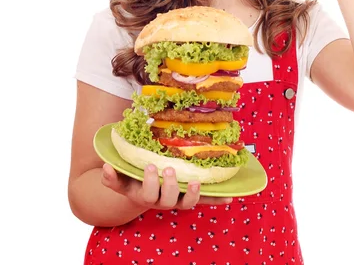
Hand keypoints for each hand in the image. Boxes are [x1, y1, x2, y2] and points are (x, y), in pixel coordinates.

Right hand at [101, 163, 232, 209]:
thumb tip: (106, 168)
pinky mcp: (190, 197)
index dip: (149, 182)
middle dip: (169, 185)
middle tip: (169, 170)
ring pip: (186, 204)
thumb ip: (112, 177)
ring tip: (196, 182)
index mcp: (145, 195)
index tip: (150, 166)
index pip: (147, 193)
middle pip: (167, 200)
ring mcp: (177, 200)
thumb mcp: (121, 178)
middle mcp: (162, 201)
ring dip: (192, 194)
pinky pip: (205, 200)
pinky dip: (217, 199)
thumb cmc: (132, 180)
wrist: (142, 192)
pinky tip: (230, 196)